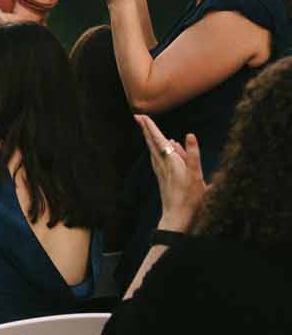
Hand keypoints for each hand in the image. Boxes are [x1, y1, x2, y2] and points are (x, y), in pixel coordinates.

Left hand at [135, 114, 205, 228]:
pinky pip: (158, 159)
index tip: (142, 116)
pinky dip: (157, 150)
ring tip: (147, 129)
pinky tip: (160, 150)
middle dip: (146, 129)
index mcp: (171, 162)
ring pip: (154, 151)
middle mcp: (163, 165)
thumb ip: (192, 154)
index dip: (151, 128)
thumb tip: (189, 135)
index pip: (159, 140)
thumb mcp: (196, 175)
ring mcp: (161, 172)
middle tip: (138, 117)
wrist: (177, 217)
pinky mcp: (163, 178)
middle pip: (152, 143)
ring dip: (150, 138)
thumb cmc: (190, 198)